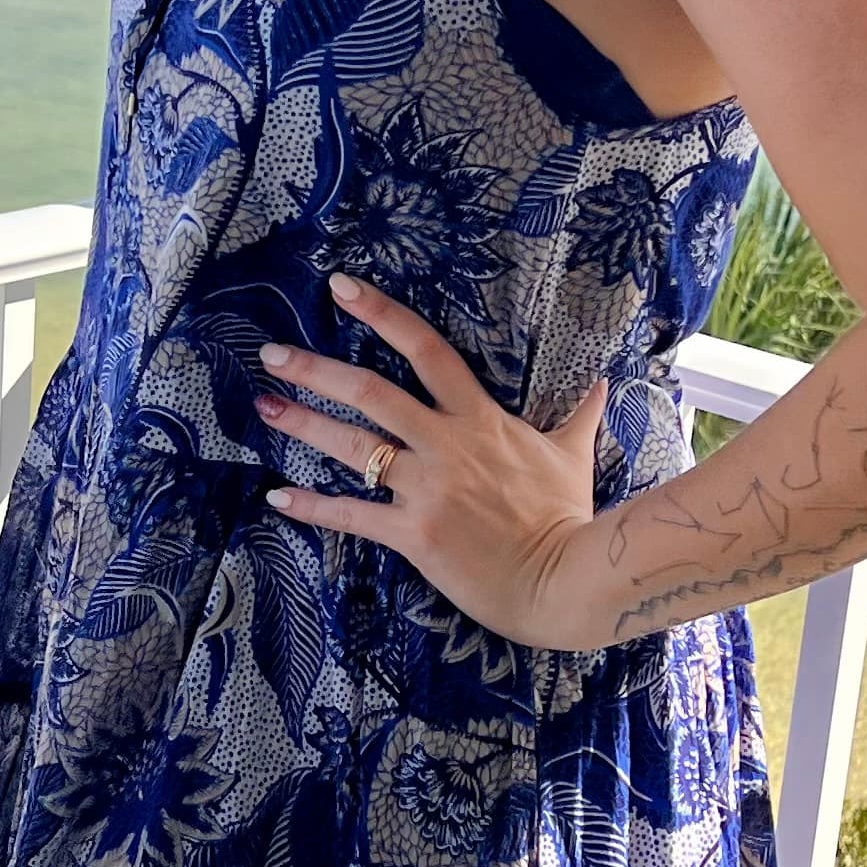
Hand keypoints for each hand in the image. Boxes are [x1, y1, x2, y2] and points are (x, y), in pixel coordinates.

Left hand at [255, 271, 608, 653]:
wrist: (564, 578)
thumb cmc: (566, 516)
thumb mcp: (573, 455)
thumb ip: (579, 415)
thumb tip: (601, 383)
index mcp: (479, 419)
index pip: (427, 350)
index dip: (381, 314)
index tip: (341, 288)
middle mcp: (447, 444)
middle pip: (371, 393)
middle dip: (316, 370)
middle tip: (271, 354)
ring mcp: (428, 488)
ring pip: (353, 447)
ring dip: (303, 424)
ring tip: (264, 406)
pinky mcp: (414, 534)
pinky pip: (353, 515)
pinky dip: (312, 507)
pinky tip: (278, 497)